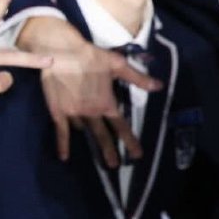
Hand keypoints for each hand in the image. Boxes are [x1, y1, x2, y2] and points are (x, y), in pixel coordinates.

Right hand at [16, 16, 161, 163]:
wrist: (61, 53)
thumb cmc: (91, 56)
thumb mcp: (118, 64)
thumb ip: (138, 78)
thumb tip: (159, 86)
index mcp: (106, 103)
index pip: (121, 126)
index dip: (129, 141)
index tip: (137, 155)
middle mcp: (92, 112)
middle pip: (102, 136)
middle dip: (109, 151)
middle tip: (114, 165)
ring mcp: (74, 114)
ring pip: (84, 130)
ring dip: (89, 137)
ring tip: (93, 149)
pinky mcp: (59, 112)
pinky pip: (62, 132)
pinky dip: (62, 144)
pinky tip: (64, 157)